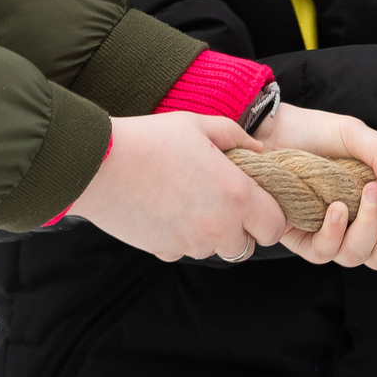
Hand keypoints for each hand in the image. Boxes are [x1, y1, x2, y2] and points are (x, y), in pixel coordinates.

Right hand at [67, 113, 287, 261]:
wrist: (101, 165)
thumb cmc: (152, 140)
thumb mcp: (201, 125)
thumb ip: (237, 137)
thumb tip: (258, 150)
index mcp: (237, 195)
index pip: (275, 227)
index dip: (269, 216)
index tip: (255, 201)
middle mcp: (219, 227)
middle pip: (246, 246)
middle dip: (240, 229)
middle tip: (222, 201)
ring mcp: (190, 243)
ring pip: (214, 250)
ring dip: (210, 233)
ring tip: (189, 200)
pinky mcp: (164, 251)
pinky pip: (183, 251)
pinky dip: (180, 238)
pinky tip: (166, 211)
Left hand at [256, 103, 376, 266]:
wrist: (274, 128)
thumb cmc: (317, 132)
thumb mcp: (356, 135)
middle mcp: (356, 228)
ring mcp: (329, 235)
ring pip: (356, 257)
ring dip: (369, 228)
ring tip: (368, 192)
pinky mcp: (300, 237)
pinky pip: (323, 252)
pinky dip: (335, 233)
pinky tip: (337, 208)